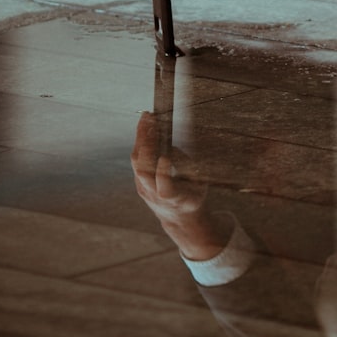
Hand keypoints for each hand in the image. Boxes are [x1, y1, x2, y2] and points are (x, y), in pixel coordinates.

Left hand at [131, 112, 225, 258]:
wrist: (178, 218)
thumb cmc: (192, 197)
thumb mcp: (200, 185)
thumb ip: (188, 168)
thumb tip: (171, 148)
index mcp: (173, 198)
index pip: (163, 186)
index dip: (163, 173)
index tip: (165, 157)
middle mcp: (154, 194)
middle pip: (144, 169)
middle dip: (147, 143)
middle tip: (151, 120)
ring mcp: (143, 188)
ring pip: (137, 162)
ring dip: (141, 138)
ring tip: (146, 119)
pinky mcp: (138, 182)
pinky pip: (137, 160)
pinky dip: (140, 142)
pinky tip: (146, 128)